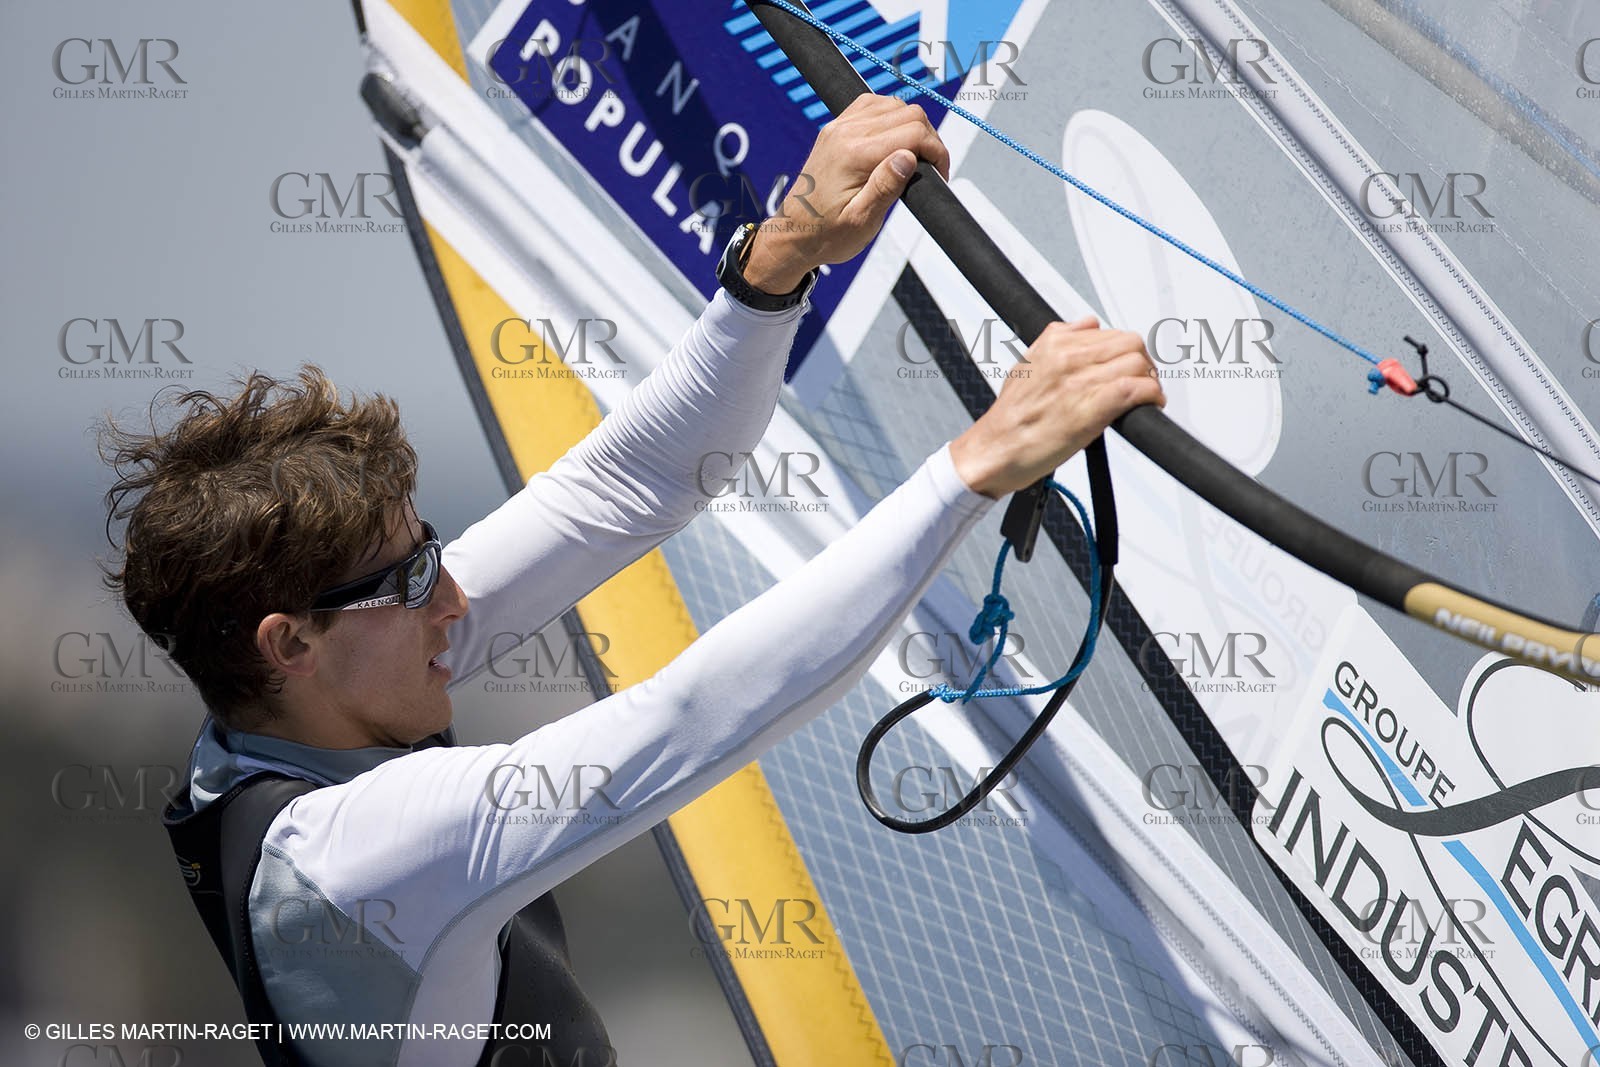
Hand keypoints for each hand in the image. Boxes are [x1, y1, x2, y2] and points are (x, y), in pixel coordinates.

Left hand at [743, 95, 949, 292]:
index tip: (939, 174)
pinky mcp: (836, 129)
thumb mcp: (861, 222)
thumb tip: (909, 157)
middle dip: (929, 138)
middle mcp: (845, 133)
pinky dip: (891, 117)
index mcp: (854, 155)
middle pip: (907, 112)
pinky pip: (871, 105)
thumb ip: (886, 187)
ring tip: (915, 157)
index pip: (912, 132)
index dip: (936, 151)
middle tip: (931, 168)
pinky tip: (895, 141)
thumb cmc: (826, 235)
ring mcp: (839, 127)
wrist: (794, 233)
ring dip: (911, 126)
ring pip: (892, 104)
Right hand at [949, 317, 1165, 498]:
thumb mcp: (1025, 364)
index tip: (1126, 366)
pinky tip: (1151, 404)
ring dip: (1149, 380)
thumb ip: (1057, 340)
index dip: (1125, 350)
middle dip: (1142, 361)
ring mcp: (1080, 382)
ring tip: (1145, 395)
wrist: (995, 450)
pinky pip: (1135, 389)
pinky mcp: (1090, 409)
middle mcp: (1067, 357)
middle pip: (1129, 343)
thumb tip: (1087, 326)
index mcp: (1053, 343)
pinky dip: (1150, 395)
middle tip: (1142, 380)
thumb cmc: (1011, 417)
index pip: (1108, 332)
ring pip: (1137, 364)